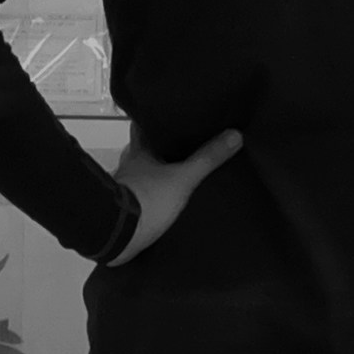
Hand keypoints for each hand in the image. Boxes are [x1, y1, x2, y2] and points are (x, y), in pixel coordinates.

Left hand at [101, 129, 241, 266]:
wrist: (119, 235)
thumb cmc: (148, 199)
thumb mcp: (183, 178)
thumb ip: (207, 159)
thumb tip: (233, 135)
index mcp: (138, 153)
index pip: (142, 127)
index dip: (154, 121)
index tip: (167, 118)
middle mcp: (127, 167)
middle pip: (142, 152)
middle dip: (158, 151)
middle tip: (178, 149)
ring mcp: (123, 189)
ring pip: (140, 176)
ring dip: (154, 176)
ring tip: (175, 177)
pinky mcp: (123, 211)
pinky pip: (139, 199)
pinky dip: (150, 199)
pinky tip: (164, 205)